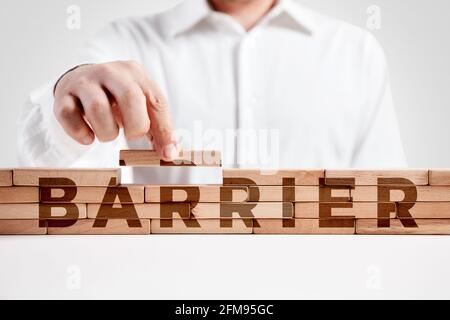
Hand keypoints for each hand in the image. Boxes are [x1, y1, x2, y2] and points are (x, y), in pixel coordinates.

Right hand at [53, 61, 177, 160]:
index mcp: (136, 74)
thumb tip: (170, 153)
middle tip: (132, 136)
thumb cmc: (118, 100)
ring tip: (108, 135)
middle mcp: (110, 72)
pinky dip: (80, 133)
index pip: (156, 101)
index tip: (166, 153)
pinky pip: (68, 115)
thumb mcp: (142, 108)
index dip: (164, 130)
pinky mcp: (63, 95)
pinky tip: (88, 138)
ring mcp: (85, 82)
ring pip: (98, 108)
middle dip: (135, 126)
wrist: (81, 82)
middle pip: (129, 96)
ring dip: (107, 132)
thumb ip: (158, 129)